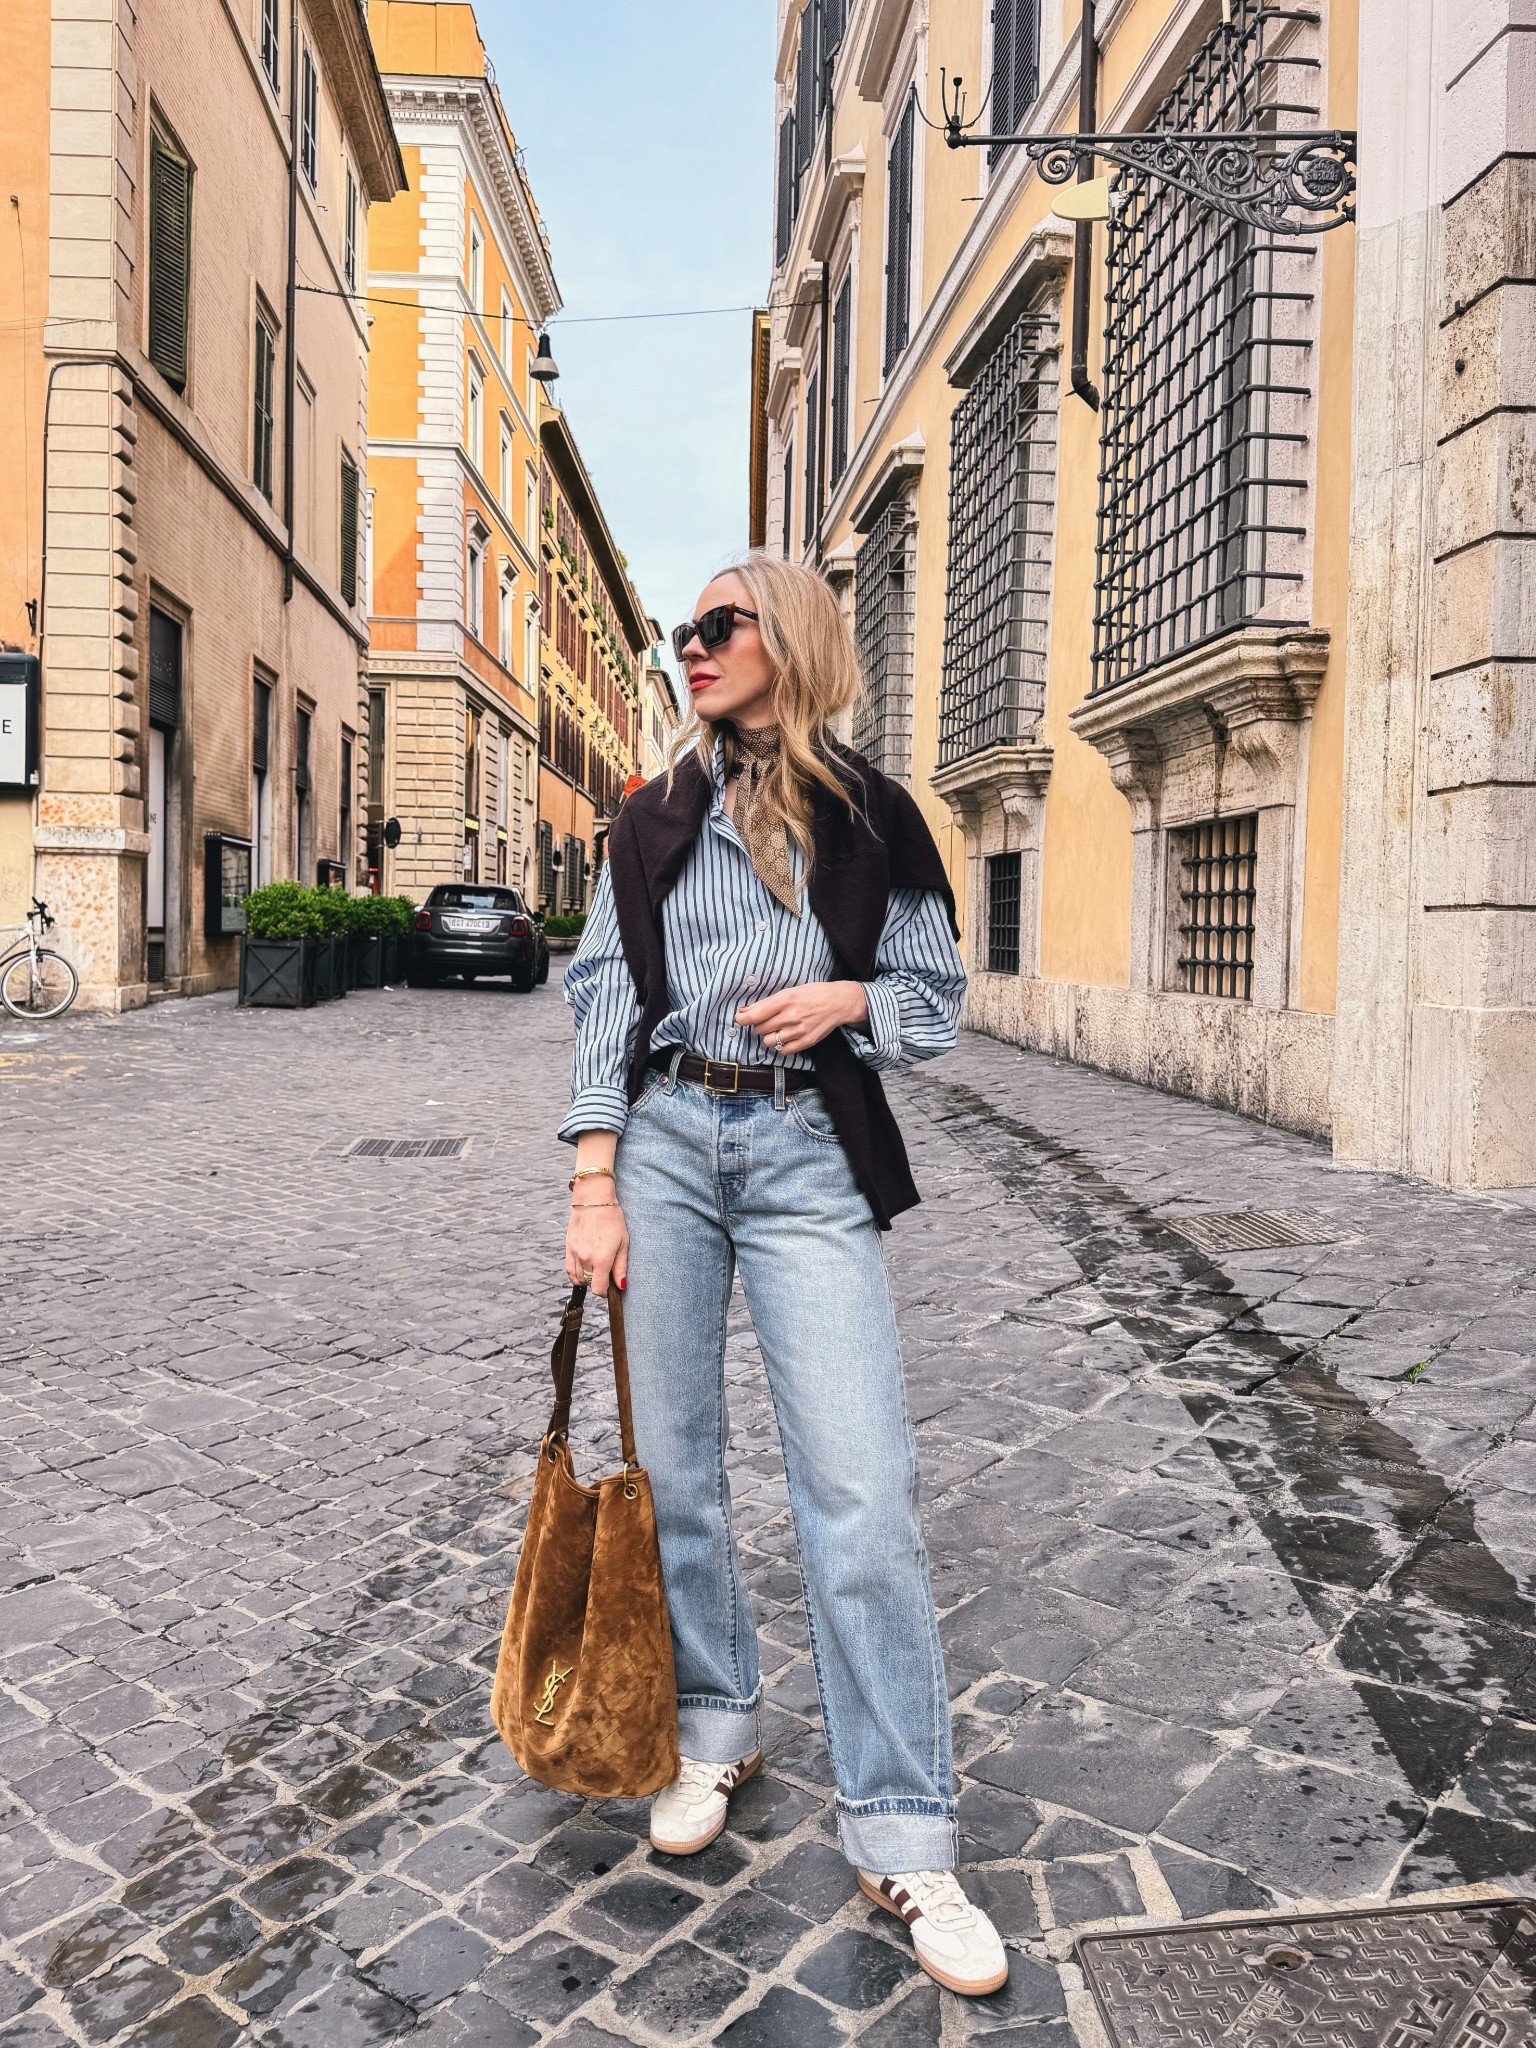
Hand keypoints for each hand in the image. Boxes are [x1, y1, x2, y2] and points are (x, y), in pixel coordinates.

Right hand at [566, 1192, 627, 1294]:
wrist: (593, 1199)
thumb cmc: (612, 1218)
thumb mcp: (623, 1242)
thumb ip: (621, 1266)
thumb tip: (621, 1286)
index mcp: (601, 1259)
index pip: (598, 1289)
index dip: (606, 1291)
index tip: (611, 1286)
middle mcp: (585, 1259)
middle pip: (589, 1284)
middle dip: (598, 1282)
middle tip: (607, 1272)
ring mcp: (574, 1253)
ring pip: (578, 1279)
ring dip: (587, 1278)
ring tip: (596, 1267)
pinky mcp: (568, 1247)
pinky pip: (569, 1270)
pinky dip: (576, 1274)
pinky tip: (584, 1268)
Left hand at [735, 980, 867, 1056]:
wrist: (838, 1002)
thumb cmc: (812, 994)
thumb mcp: (790, 992)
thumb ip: (767, 1003)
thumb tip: (744, 1011)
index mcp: (786, 1000)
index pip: (756, 1015)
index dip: (744, 1019)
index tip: (740, 1019)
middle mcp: (792, 1016)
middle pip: (760, 1029)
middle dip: (759, 1026)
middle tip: (767, 1021)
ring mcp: (800, 1030)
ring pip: (769, 1042)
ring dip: (769, 1037)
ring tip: (778, 1029)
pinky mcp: (807, 1041)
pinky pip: (783, 1051)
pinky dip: (781, 1046)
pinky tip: (786, 1037)